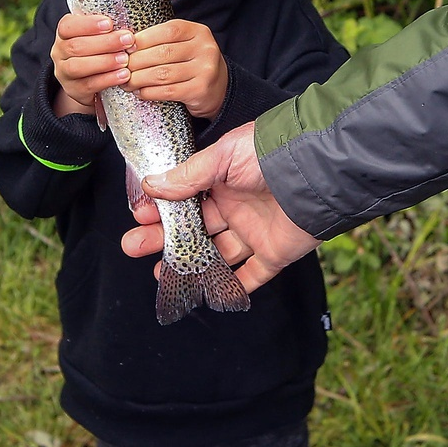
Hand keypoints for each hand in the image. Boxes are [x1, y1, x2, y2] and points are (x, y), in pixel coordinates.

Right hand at [51, 12, 133, 117]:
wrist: (92, 79)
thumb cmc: (100, 47)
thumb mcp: (98, 31)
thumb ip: (103, 17)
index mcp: (64, 33)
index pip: (67, 26)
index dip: (88, 24)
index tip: (109, 23)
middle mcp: (59, 52)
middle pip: (75, 46)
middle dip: (104, 43)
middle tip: (128, 39)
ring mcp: (64, 73)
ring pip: (78, 67)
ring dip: (104, 62)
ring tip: (125, 59)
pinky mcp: (73, 90)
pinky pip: (88, 86)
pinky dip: (107, 80)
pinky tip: (123, 75)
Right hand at [121, 122, 320, 293]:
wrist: (315, 171)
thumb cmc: (269, 154)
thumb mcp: (223, 156)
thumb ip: (188, 175)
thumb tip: (151, 185)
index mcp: (223, 180)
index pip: (185, 199)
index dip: (162, 209)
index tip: (140, 217)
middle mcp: (237, 206)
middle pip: (194, 228)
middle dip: (164, 238)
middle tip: (133, 246)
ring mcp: (255, 231)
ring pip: (216, 253)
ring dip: (190, 263)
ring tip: (161, 272)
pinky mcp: (274, 253)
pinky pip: (253, 275)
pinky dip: (234, 286)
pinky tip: (208, 293)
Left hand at [125, 19, 227, 119]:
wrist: (219, 89)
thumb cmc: (192, 63)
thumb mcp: (184, 44)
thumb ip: (162, 40)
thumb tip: (125, 42)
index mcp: (198, 32)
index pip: (166, 31)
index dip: (143, 39)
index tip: (125, 47)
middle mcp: (205, 49)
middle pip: (162, 53)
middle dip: (136, 62)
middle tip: (121, 68)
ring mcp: (205, 70)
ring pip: (162, 74)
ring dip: (138, 79)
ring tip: (126, 82)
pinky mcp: (200, 90)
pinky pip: (167, 91)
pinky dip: (149, 92)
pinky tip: (140, 92)